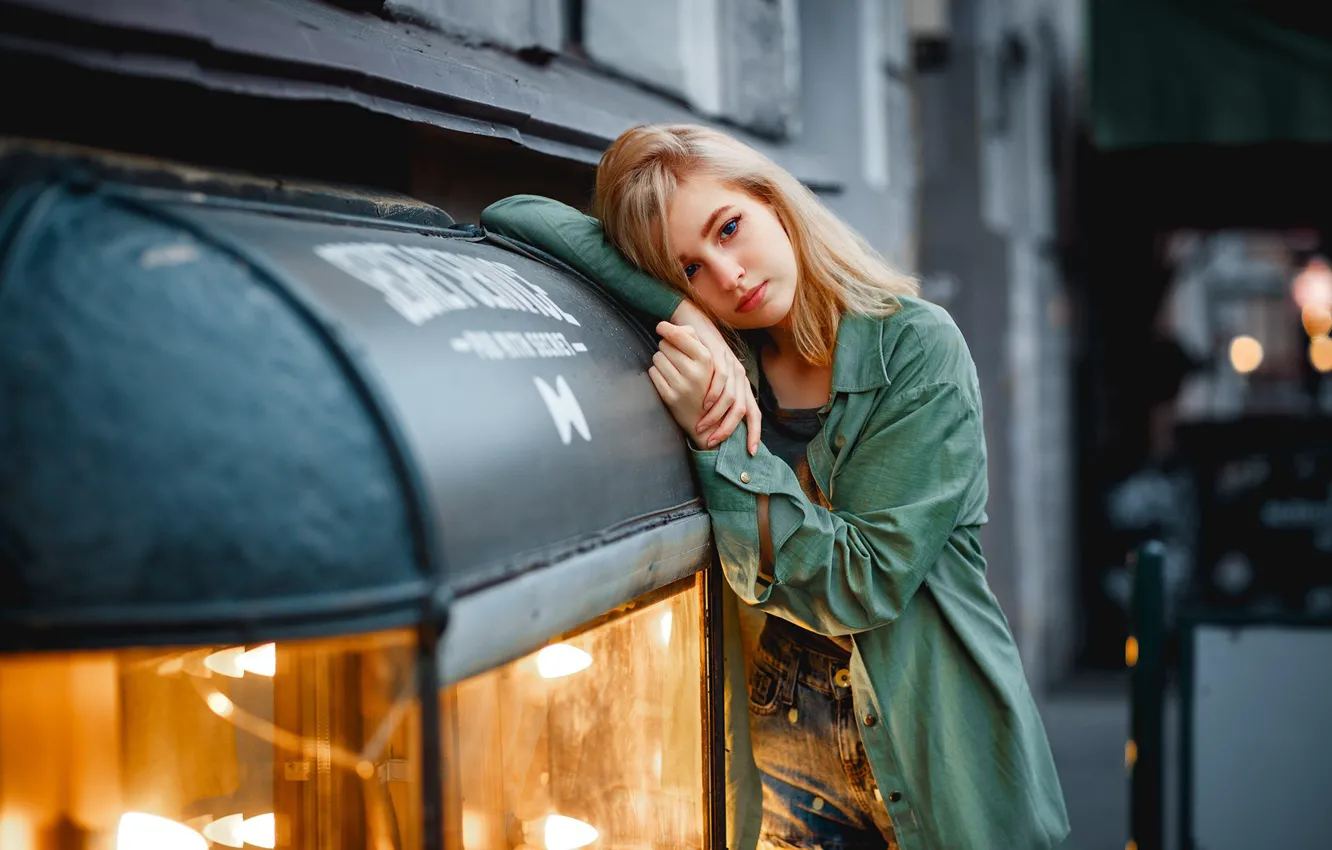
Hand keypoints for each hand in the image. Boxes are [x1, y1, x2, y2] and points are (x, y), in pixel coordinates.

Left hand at [648, 323, 713, 448]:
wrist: (705, 418)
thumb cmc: (704, 382)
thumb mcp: (707, 360)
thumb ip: (693, 339)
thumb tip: (672, 327)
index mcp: (706, 360)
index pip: (678, 336)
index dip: (666, 328)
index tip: (660, 326)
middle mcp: (694, 373)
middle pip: (665, 345)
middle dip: (666, 348)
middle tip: (674, 357)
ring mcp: (681, 386)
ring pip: (657, 358)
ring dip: (661, 360)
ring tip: (672, 369)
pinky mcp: (669, 397)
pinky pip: (653, 373)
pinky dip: (656, 373)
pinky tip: (667, 379)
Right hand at [669, 302, 760, 454]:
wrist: (693, 320)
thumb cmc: (698, 352)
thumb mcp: (710, 376)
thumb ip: (714, 395)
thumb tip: (712, 422)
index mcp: (740, 383)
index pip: (753, 411)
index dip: (755, 432)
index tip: (751, 451)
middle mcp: (740, 375)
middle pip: (743, 409)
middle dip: (729, 429)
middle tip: (714, 443)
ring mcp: (731, 365)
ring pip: (731, 397)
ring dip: (717, 416)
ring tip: (703, 428)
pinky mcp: (720, 356)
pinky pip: (721, 379)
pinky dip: (713, 394)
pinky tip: (704, 404)